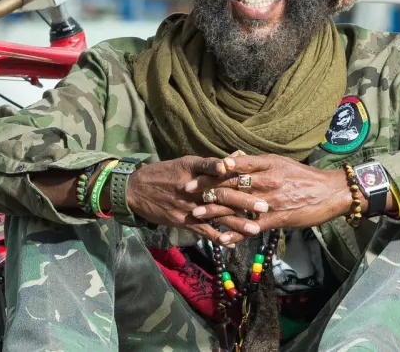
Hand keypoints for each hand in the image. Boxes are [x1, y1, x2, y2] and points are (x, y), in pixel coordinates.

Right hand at [124, 156, 261, 246]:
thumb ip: (210, 163)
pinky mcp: (181, 220)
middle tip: (264, 206)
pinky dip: (217, 237)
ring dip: (236, 223)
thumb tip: (237, 156)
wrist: (135, 189)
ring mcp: (186, 205)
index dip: (234, 173)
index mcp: (191, 168)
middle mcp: (190, 187)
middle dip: (244, 201)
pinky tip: (232, 243)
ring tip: (255, 228)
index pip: (215, 169)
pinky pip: (202, 230)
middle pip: (221, 194)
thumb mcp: (184, 162)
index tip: (252, 176)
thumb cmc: (163, 173)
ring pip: (215, 215)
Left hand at [185, 154, 352, 233]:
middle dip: (207, 189)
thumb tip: (232, 156)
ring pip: (238, 205)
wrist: (331, 193)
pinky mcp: (277, 218)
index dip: (213, 169)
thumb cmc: (304, 176)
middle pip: (231, 184)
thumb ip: (255, 161)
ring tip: (196, 215)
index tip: (195, 173)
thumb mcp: (279, 162)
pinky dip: (236, 233)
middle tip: (187, 192)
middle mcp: (265, 181)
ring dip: (215, 211)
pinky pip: (252, 227)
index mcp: (266, 165)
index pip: (234, 165)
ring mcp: (270, 201)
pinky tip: (221, 239)